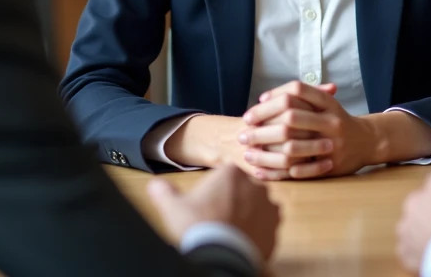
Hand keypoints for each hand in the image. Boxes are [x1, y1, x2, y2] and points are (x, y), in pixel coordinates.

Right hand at [146, 163, 280, 260]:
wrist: (221, 257)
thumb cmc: (198, 227)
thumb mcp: (173, 207)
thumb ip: (163, 191)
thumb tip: (155, 185)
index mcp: (231, 173)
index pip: (224, 176)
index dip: (213, 191)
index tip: (206, 205)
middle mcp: (254, 185)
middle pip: (241, 190)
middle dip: (232, 201)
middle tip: (217, 218)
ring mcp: (268, 206)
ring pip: (256, 205)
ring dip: (246, 214)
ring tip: (230, 230)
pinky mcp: (275, 226)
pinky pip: (266, 224)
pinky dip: (257, 229)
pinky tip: (242, 238)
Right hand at [163, 107, 321, 174]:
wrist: (225, 142)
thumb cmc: (261, 121)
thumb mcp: (280, 104)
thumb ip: (308, 94)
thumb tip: (334, 88)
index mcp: (265, 113)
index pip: (288, 111)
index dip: (309, 116)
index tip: (329, 121)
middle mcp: (260, 131)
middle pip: (287, 134)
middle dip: (310, 139)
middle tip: (331, 141)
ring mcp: (259, 152)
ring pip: (285, 157)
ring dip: (308, 157)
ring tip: (328, 156)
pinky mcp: (259, 169)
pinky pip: (282, 174)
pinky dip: (301, 173)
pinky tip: (318, 170)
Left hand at [239, 81, 374, 178]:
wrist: (368, 141)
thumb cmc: (336, 119)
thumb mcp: (324, 102)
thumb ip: (299, 97)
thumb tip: (263, 99)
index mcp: (328, 103)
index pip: (296, 91)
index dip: (274, 95)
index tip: (257, 104)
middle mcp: (331, 121)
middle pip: (290, 117)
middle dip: (263, 123)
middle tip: (243, 128)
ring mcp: (332, 144)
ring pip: (292, 147)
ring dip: (266, 152)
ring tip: (247, 154)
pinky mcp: (330, 166)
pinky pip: (300, 171)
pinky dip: (278, 173)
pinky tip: (260, 172)